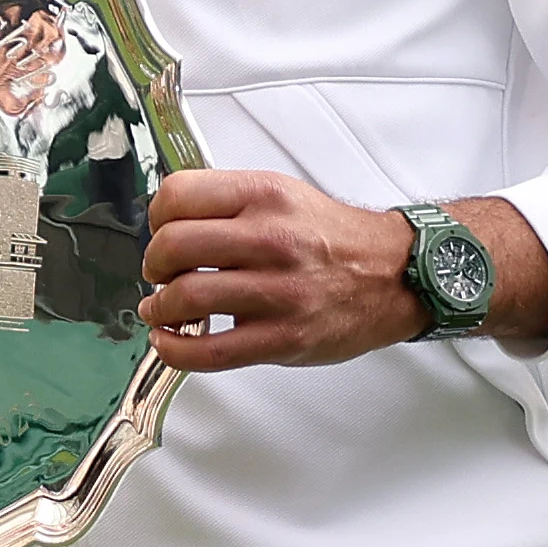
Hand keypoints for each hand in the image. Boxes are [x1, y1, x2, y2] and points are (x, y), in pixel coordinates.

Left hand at [137, 171, 429, 370]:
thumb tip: (168, 222)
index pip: (178, 195)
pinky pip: (209, 351)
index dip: (156, 217)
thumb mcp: (282, 196)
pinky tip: (170, 340)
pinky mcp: (283, 337)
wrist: (394, 274)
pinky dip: (175, 349)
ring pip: (186, 296)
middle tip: (159, 273)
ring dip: (160, 307)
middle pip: (174, 246)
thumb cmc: (333, 239)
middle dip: (153, 264)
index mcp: (265, 197)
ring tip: (162, 309)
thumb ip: (228, 203)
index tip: (159, 232)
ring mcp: (278, 291)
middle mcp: (271, 239)